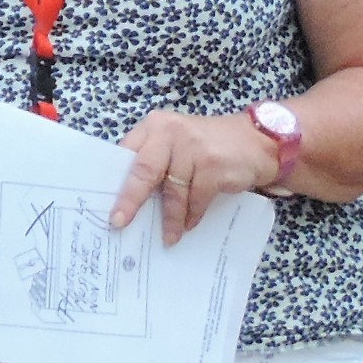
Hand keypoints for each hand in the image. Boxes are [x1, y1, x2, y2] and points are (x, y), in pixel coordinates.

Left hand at [113, 109, 277, 242]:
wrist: (257, 141)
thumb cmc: (207, 146)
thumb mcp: (175, 143)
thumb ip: (154, 160)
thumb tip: (129, 198)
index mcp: (154, 126)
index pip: (127, 154)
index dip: (115, 181)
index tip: (106, 204)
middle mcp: (170, 133)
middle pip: (143, 171)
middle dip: (131, 200)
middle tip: (120, 223)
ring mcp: (193, 149)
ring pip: (173, 191)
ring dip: (170, 218)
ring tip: (168, 236)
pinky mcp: (214, 166)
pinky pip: (197, 199)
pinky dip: (192, 215)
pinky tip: (189, 225)